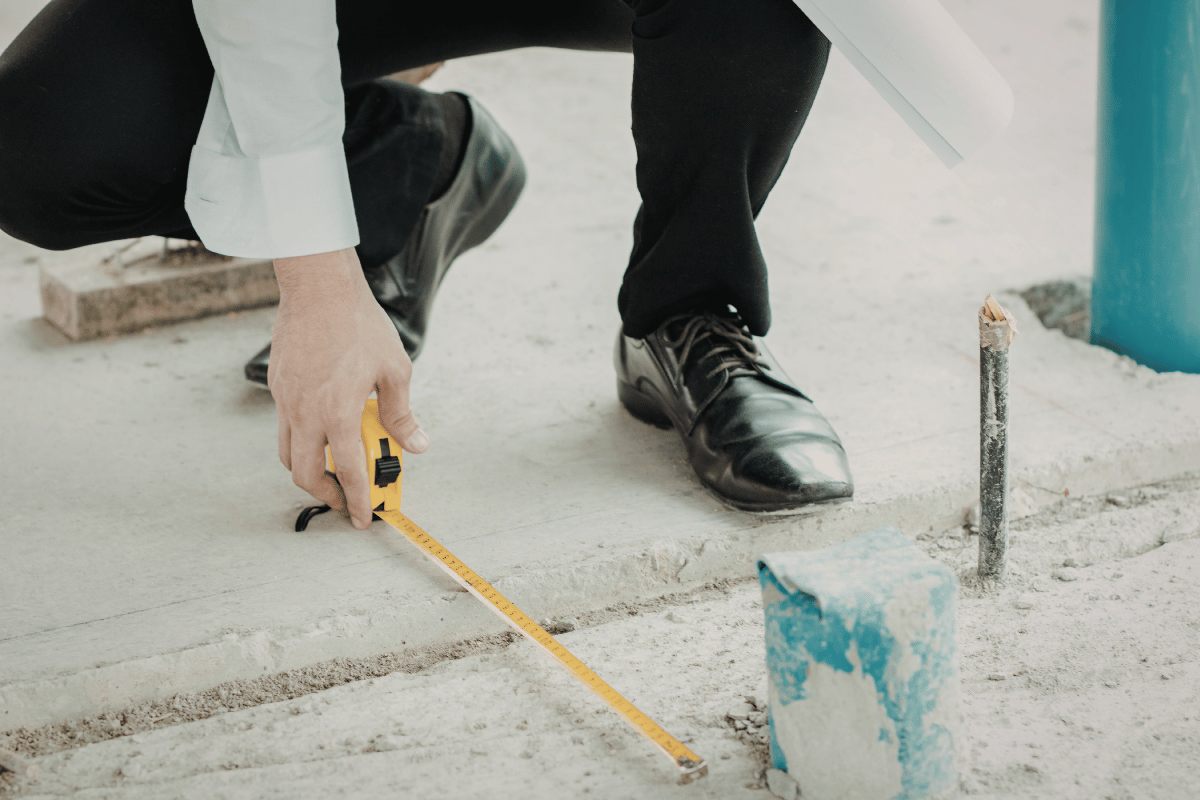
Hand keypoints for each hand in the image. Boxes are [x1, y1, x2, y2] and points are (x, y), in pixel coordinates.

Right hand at [269, 247, 428, 528]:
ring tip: (333, 470)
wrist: (319, 288)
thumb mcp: (395, 370)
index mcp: (338, 412)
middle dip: (326, 495)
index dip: (357, 500)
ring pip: (287, 453)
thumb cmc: (358, 323)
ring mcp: (286, 400)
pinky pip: (284, 426)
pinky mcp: (278, 386)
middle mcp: (305, 412)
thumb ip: (402, 413)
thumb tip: (416, 443)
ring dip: (309, 470)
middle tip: (346, 499)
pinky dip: (301, 440)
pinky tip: (323, 430)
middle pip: (305, 474)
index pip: (348, 471)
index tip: (363, 517)